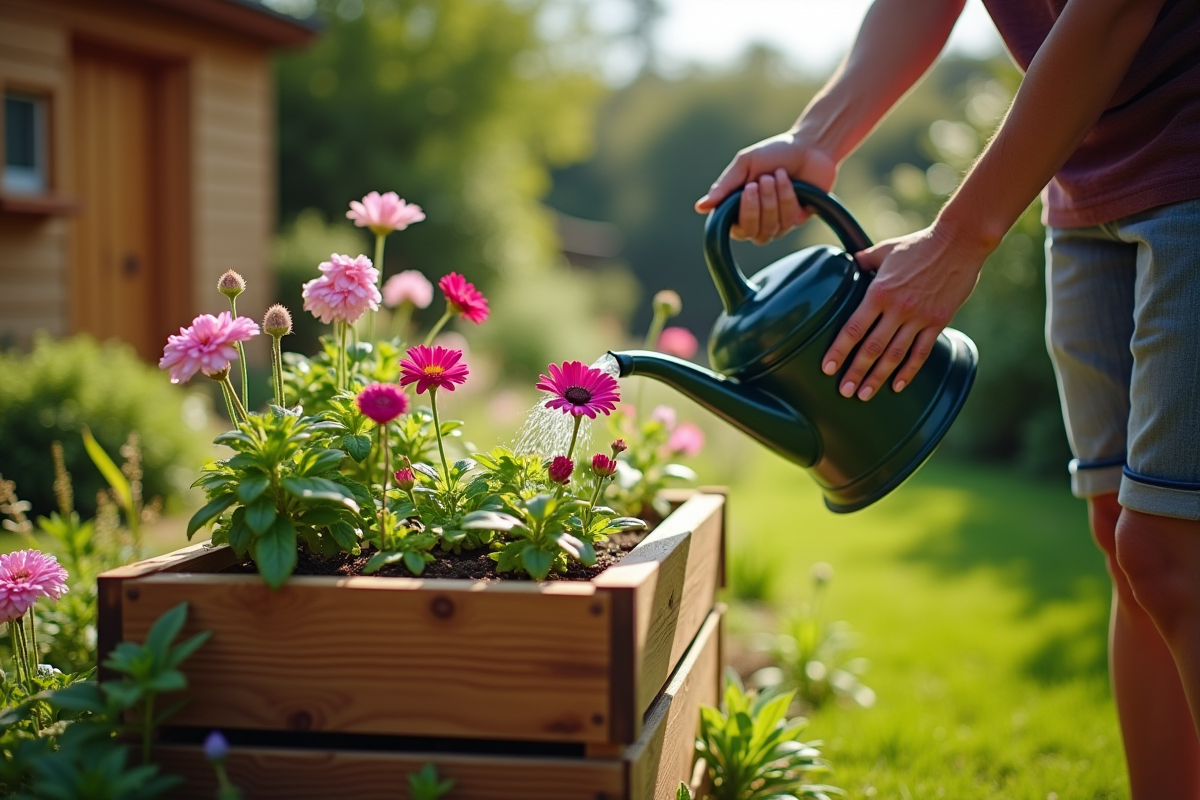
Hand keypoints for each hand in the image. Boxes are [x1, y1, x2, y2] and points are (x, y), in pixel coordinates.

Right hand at [695, 132, 837, 244]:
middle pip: (751, 233)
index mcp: (737, 208)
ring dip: (774, 199)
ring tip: (777, 175)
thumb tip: (700, 207)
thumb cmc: (773, 153)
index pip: (732, 228)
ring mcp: (776, 224)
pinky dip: (788, 196)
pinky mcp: (795, 221)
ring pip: (770, 228)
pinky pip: (788, 220)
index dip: (743, 212)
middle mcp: (755, 220)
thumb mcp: (745, 164)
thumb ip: (724, 186)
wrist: (808, 146)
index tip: (748, 188)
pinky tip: (788, 180)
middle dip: (760, 205)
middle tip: (764, 179)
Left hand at [822, 224, 987, 399]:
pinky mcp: (938, 321)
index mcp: (879, 292)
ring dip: (878, 378)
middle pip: (871, 348)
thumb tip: (849, 262)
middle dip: (855, 372)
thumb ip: (864, 260)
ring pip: (894, 355)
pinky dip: (908, 372)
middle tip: (843, 391)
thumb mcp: (885, 250)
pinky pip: (921, 352)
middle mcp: (897, 309)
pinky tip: (897, 386)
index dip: (839, 350)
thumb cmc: (919, 244)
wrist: (959, 241)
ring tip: (864, 395)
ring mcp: (919, 317)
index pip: (854, 328)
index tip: (828, 368)